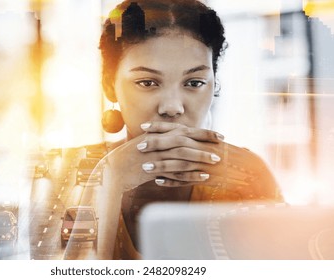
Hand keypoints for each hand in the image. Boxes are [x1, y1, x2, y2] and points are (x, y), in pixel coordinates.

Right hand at [104, 121, 222, 191]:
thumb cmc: (130, 158)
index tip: (218, 135)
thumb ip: (162, 141)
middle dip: (205, 142)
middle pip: (185, 139)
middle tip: (222, 146)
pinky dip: (190, 174)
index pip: (184, 130)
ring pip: (182, 154)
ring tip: (216, 161)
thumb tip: (180, 140)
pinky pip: (175, 171)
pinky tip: (203, 176)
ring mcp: (154, 155)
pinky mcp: (152, 169)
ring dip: (201, 157)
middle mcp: (156, 142)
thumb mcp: (146, 144)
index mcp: (157, 134)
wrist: (112, 170)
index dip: (203, 132)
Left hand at [139, 121, 280, 199]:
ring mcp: (201, 162)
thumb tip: (178, 135)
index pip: (176, 128)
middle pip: (173, 143)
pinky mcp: (203, 176)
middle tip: (139, 146)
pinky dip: (171, 181)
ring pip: (176, 162)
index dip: (159, 127)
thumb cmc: (226, 154)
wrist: (246, 168)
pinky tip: (158, 182)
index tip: (144, 127)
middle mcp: (198, 146)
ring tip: (144, 168)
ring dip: (159, 165)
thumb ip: (193, 139)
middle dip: (155, 144)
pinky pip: (184, 179)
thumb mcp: (208, 142)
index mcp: (198, 137)